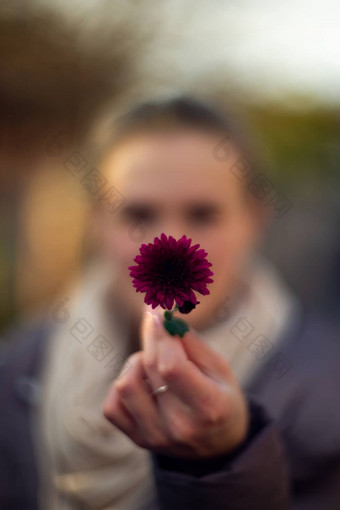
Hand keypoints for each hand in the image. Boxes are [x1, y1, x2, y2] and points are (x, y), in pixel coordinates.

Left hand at [103, 307, 248, 458]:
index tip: (158, 311)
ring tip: (154, 362)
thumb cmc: (221, 397)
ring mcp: (156, 436)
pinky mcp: (138, 439)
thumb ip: (191, 341)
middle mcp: (180, 426)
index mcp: (209, 407)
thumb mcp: (219, 367)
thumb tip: (162, 314)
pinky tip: (142, 381)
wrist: (218, 446)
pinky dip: (123, 384)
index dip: (161, 334)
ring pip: (125, 383)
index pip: (171, 366)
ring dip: (138, 362)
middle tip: (154, 317)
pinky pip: (112, 405)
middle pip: (150, 367)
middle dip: (151, 335)